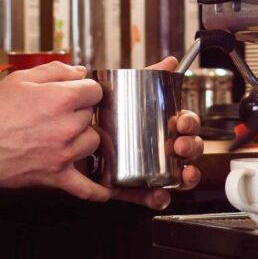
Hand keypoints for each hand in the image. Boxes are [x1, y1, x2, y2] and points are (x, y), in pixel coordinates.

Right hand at [0, 61, 101, 196]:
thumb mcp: (20, 79)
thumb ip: (55, 70)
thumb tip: (80, 72)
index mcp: (61, 99)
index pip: (94, 90)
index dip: (84, 90)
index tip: (75, 94)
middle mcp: (67, 126)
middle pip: (92, 117)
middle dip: (79, 113)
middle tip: (57, 115)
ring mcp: (63, 153)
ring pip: (92, 143)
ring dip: (83, 139)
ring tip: (64, 136)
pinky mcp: (55, 176)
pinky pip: (85, 187)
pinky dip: (97, 191)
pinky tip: (106, 191)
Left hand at [101, 55, 204, 208]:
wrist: (66, 135)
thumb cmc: (103, 115)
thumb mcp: (124, 91)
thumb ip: (147, 76)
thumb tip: (170, 61)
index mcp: (162, 124)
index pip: (185, 123)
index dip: (189, 123)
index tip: (181, 122)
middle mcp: (160, 147)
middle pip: (187, 149)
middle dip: (191, 147)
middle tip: (180, 145)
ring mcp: (149, 168)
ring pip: (177, 175)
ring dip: (185, 175)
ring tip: (181, 173)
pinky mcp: (133, 186)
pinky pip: (150, 195)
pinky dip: (159, 197)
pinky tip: (160, 195)